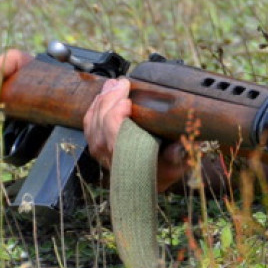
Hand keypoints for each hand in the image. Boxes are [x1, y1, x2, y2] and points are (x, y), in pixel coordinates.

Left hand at [82, 77, 188, 191]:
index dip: (116, 114)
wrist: (148, 185)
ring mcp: (100, 152)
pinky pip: (89, 124)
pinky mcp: (97, 147)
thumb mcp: (176, 166)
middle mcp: (109, 155)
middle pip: (100, 123)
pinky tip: (103, 95)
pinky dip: (94, 107)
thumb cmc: (163, 171)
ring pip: (92, 122)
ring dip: (102, 100)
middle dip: (110, 99)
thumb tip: (179, 145)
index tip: (128, 100)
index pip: (113, 133)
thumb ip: (177, 155)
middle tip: (122, 83)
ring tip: (113, 84)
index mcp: (127, 158)